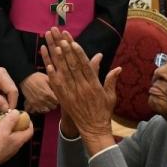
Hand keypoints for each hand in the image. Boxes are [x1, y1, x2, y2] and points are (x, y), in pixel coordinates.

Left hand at [0, 68, 17, 112]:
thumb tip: (7, 109)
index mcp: (0, 74)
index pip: (12, 90)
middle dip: (9, 102)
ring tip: (0, 109)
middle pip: (12, 91)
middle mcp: (3, 74)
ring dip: (6, 101)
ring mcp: (1, 77)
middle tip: (4, 113)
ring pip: (9, 92)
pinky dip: (2, 98)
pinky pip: (4, 92)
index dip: (12, 102)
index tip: (8, 113)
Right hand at [0, 110, 33, 166]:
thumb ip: (11, 119)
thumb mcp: (3, 127)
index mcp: (18, 141)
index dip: (28, 122)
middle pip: (16, 133)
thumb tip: (17, 113)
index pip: (29, 131)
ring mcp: (4, 151)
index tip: (24, 116)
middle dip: (9, 124)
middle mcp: (13, 147)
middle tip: (4, 118)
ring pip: (4, 136)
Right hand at [20, 72, 56, 113]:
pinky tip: (43, 104)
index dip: (59, 99)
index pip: (58, 101)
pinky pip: (40, 110)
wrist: (25, 78)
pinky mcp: (32, 104)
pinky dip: (42, 108)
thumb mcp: (48, 79)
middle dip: (54, 103)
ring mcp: (37, 103)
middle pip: (53, 106)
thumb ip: (55, 85)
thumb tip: (62, 90)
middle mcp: (43, 100)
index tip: (57, 96)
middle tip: (53, 98)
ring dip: (49, 106)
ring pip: (47, 110)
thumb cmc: (37, 77)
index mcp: (48, 93)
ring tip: (48, 101)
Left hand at [41, 28, 118, 142]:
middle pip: (73, 66)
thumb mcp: (110, 96)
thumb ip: (111, 81)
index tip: (74, 42)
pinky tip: (48, 65)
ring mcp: (72, 94)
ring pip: (64, 73)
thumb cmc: (103, 112)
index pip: (86, 66)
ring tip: (54, 46)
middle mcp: (82, 88)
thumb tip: (118, 68)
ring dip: (59, 59)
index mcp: (94, 86)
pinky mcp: (64, 99)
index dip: (79, 53)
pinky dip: (52, 75)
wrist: (93, 129)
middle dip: (67, 51)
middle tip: (61, 37)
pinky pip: (57, 86)